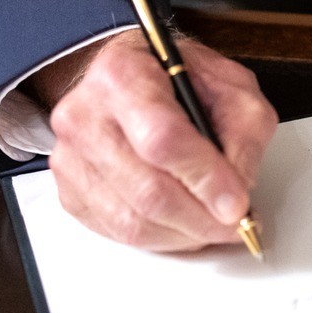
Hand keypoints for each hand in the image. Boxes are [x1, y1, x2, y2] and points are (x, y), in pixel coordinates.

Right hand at [30, 29, 277, 251]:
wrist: (126, 78)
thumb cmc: (177, 78)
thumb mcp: (230, 84)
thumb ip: (244, 131)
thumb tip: (238, 188)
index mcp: (123, 74)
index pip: (163, 139)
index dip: (204, 177)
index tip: (237, 203)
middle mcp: (85, 115)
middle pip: (146, 189)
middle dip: (200, 218)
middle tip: (235, 224)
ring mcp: (69, 156)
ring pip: (131, 220)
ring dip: (183, 234)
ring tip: (214, 226)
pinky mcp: (68, 190)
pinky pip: (115, 232)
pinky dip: (159, 238)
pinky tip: (183, 225)